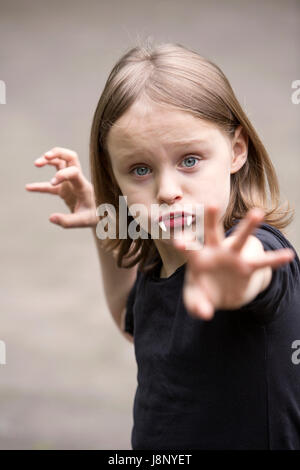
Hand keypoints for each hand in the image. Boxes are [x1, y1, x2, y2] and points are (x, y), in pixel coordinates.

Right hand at [25, 147, 98, 227]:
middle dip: (57, 153)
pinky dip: (40, 185)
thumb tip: (50, 218)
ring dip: (49, 160)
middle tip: (45, 157)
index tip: (52, 182)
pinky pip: (50, 185)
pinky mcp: (65, 190)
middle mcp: (77, 180)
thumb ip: (67, 221)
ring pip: (61, 163)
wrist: (101, 218)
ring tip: (37, 163)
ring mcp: (71, 183)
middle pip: (70, 157)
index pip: (74, 171)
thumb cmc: (95, 217)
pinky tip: (28, 188)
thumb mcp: (83, 222)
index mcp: (83, 185)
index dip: (62, 173)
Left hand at [171, 205, 294, 319]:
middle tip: (211, 204)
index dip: (184, 244)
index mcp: (197, 258)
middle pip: (211, 233)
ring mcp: (232, 257)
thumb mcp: (194, 301)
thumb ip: (196, 306)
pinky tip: (288, 255)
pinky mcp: (247, 268)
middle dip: (210, 219)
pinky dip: (275, 260)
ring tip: (258, 212)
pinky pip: (262, 263)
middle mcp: (215, 252)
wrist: (221, 296)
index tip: (178, 241)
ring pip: (240, 239)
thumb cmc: (202, 293)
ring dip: (248, 226)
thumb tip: (206, 313)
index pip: (189, 248)